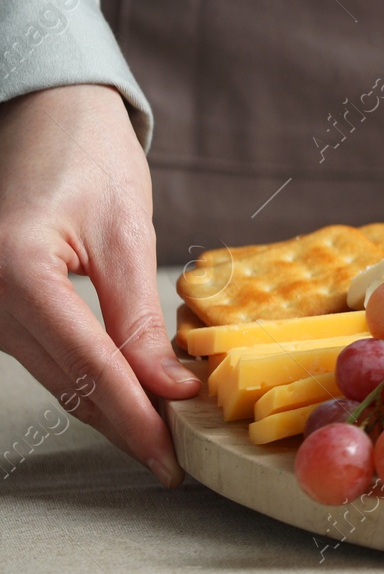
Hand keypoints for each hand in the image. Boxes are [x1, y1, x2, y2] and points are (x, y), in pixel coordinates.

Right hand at [0, 84, 198, 484]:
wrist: (45, 112)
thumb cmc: (86, 154)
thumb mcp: (124, 232)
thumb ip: (139, 317)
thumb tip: (170, 388)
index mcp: (15, 271)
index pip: (87, 366)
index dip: (134, 418)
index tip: (171, 456)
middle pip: (66, 382)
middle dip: (125, 424)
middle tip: (177, 461)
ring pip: (54, 376)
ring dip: (108, 409)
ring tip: (163, 439)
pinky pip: (46, 355)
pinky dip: (88, 380)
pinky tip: (131, 399)